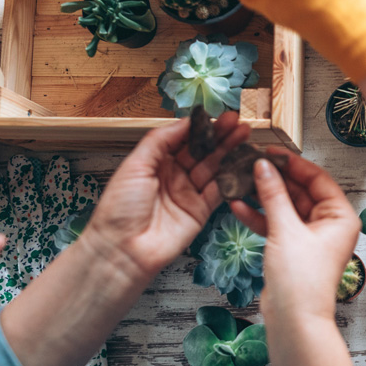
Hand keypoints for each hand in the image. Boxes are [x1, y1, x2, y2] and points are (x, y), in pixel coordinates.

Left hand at [83, 112, 249, 278]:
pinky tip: (243, 163)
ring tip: (245, 136)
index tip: (217, 116)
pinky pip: (220, 191)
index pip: (184, 138)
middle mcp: (174, 176)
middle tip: (237, 123)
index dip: (201, 127)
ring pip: (214, 167)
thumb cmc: (120, 208)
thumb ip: (161, 140)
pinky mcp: (200, 211)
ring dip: (230, 152)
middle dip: (221, 136)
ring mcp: (188, 193)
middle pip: (202, 151)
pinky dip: (232, 178)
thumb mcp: (136, 164)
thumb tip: (184, 121)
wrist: (123, 249)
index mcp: (156, 162)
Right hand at [231, 151, 359, 324]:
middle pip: (299, 191)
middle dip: (274, 179)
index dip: (292, 163)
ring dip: (263, 197)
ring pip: (285, 208)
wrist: (294, 320)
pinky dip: (259, 216)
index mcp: (340, 216)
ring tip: (239, 180)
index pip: (317, 178)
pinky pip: (276, 225)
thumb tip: (263, 166)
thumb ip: (273, 194)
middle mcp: (329, 225)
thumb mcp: (285, 229)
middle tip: (250, 163)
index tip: (270, 152)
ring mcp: (310, 238)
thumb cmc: (301, 280)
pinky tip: (238, 205)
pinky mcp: (293, 250)